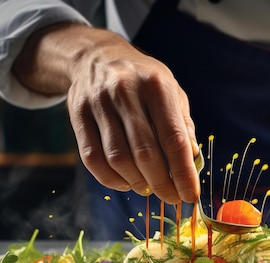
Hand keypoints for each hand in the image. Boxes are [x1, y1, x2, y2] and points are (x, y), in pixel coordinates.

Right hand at [66, 28, 199, 203]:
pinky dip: (110, 179)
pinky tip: (125, 182)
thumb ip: (182, 125)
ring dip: (135, 182)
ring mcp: (98, 102)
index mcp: (156, 85)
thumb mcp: (171, 92)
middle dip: (161, 183)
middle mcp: (126, 91)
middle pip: (145, 152)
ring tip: (147, 187)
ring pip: (117, 159)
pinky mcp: (77, 114)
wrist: (97, 57)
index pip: (173, 138)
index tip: (190, 195)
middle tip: (170, 197)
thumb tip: (192, 163)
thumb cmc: (144, 82)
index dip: (183, 172)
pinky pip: (92, 158)